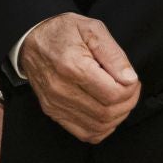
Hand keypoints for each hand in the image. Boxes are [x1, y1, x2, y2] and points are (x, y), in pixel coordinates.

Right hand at [22, 13, 138, 143]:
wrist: (30, 40)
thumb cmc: (61, 33)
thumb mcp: (91, 29)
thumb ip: (113, 54)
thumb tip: (129, 79)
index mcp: (72, 66)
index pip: (113, 93)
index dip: (131, 90)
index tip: (132, 79)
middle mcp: (61, 88)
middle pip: (107, 112)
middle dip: (127, 103)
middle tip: (129, 88)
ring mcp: (55, 103)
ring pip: (99, 126)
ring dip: (117, 116)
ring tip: (118, 98)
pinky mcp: (53, 111)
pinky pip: (85, 133)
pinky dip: (102, 128)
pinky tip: (105, 112)